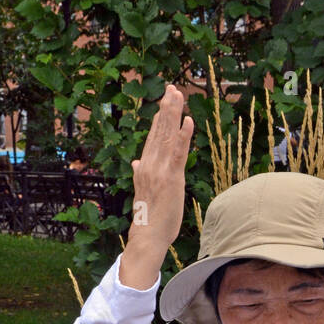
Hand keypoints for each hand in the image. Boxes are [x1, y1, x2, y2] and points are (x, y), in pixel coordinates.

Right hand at [130, 83, 193, 248]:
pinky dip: (184, 136)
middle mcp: (150, 164)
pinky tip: (187, 120)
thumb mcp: (143, 191)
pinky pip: (179, 153)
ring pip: (168, 136)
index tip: (164, 100)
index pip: (154, 136)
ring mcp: (160, 170)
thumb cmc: (148, 218)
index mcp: (145, 166)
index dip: (160, 117)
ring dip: (174, 114)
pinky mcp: (172, 178)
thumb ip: (140, 174)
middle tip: (172, 87)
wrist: (147, 236)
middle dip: (167, 108)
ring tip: (177, 95)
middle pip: (160, 131)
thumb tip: (136, 162)